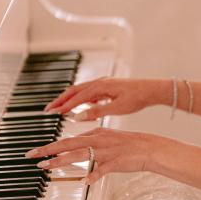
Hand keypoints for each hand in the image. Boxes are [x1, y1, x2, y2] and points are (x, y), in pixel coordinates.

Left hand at [26, 127, 157, 183]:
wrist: (148, 147)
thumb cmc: (128, 145)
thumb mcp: (107, 138)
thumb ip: (91, 142)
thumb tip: (77, 146)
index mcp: (95, 134)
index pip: (68, 140)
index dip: (51, 146)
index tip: (38, 151)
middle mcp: (97, 140)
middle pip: (67, 144)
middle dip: (48, 150)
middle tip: (32, 156)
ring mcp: (105, 151)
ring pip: (79, 155)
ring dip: (61, 161)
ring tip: (47, 167)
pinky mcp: (114, 162)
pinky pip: (101, 170)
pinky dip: (93, 175)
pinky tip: (85, 181)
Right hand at [45, 76, 162, 118]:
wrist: (152, 90)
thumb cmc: (138, 98)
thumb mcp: (117, 108)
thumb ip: (97, 112)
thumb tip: (78, 116)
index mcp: (101, 86)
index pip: (77, 97)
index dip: (64, 106)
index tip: (53, 113)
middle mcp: (100, 83)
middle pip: (74, 90)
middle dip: (60, 100)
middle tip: (48, 109)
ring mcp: (103, 84)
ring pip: (80, 91)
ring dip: (68, 99)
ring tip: (58, 109)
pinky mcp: (107, 87)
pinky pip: (89, 93)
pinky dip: (80, 99)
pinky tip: (79, 108)